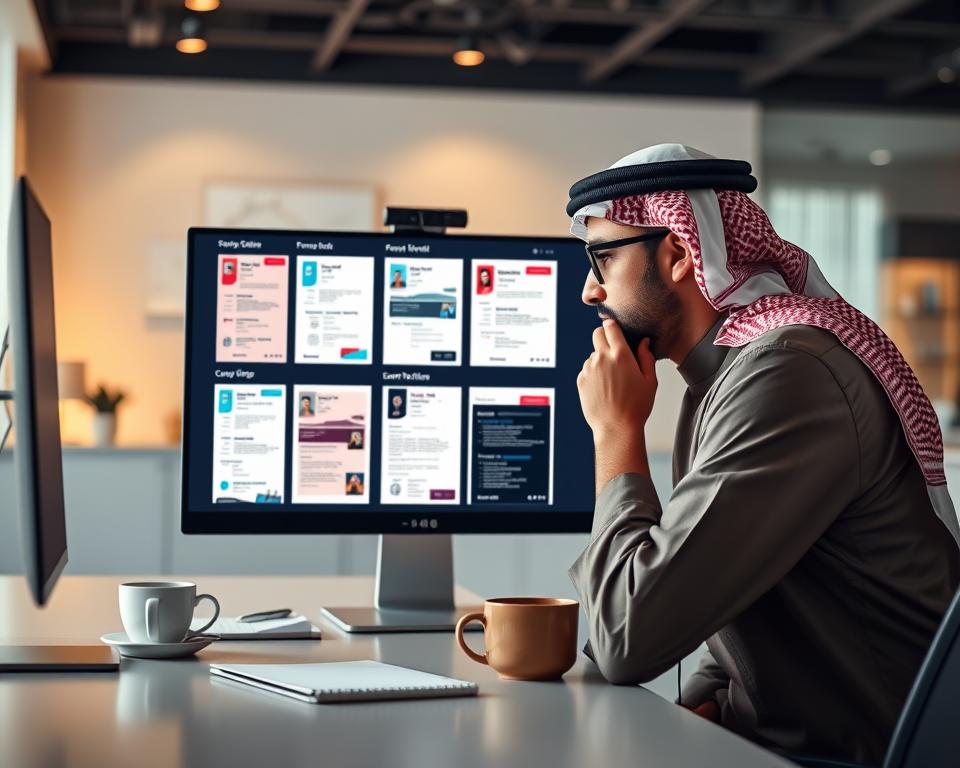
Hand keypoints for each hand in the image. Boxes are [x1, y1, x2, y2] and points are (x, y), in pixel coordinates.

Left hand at [576, 319, 656, 440]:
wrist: (616, 428)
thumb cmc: (636, 406)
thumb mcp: (650, 380)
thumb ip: (646, 357)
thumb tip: (643, 342)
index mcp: (620, 354)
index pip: (610, 327)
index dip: (613, 326)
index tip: (616, 330)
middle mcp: (601, 358)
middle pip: (597, 334)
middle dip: (604, 337)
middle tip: (614, 350)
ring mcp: (589, 369)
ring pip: (592, 354)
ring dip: (600, 359)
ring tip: (612, 379)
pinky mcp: (581, 380)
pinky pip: (587, 369)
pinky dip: (594, 373)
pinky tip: (604, 388)